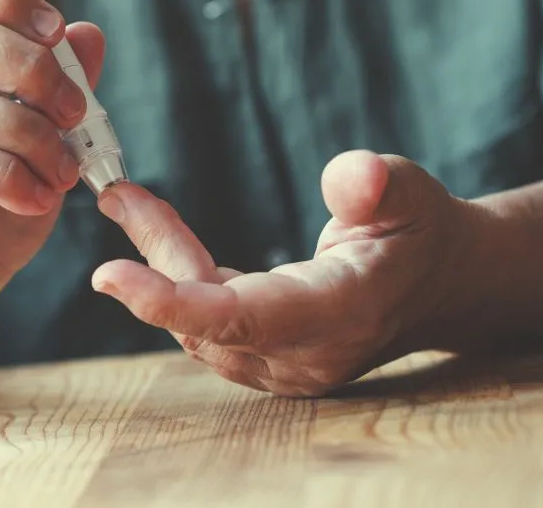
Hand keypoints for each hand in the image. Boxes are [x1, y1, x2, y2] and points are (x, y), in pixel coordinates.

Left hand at [92, 150, 481, 396]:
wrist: (435, 283)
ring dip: (161, 265)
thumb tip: (350, 177)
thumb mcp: (409, 193)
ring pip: (197, 324)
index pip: (241, 321)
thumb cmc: (418, 230)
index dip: (170, 302)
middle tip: (120, 197)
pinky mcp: (267, 357)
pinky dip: (177, 278)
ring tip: (133, 204)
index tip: (108, 275)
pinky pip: (206, 322)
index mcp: (340, 315)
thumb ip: (378, 185)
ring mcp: (285, 365)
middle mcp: (306, 355)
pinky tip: (162, 233)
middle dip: (157, 258)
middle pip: (205, 318)